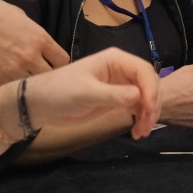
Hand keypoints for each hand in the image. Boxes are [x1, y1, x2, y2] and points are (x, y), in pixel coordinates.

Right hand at [0, 0, 68, 83]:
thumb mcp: (22, 17)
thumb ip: (35, 34)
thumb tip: (40, 46)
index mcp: (40, 38)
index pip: (62, 60)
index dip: (60, 63)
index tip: (54, 64)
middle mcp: (31, 55)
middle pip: (51, 76)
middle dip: (49, 76)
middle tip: (42, 75)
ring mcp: (15, 69)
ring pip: (34, 86)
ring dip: (32, 84)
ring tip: (28, 82)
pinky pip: (14, 88)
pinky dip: (14, 87)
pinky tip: (12, 84)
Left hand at [24, 47, 160, 137]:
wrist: (41, 105)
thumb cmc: (59, 92)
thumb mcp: (85, 93)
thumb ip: (112, 95)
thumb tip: (138, 96)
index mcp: (115, 60)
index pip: (143, 70)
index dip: (151, 89)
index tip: (148, 110)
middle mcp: (121, 69)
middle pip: (149, 83)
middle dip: (152, 104)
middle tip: (146, 125)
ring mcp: (120, 84)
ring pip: (145, 96)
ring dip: (148, 114)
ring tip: (141, 133)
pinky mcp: (117, 99)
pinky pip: (137, 106)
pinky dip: (140, 118)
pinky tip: (137, 132)